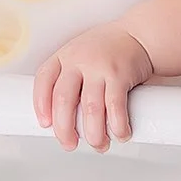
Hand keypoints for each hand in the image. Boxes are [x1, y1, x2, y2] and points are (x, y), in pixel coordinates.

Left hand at [33, 22, 151, 151]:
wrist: (139, 35)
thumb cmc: (107, 50)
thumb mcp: (80, 55)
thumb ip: (70, 80)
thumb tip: (63, 120)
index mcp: (64, 56)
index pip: (44, 80)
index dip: (41, 104)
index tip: (44, 124)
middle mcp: (79, 60)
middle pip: (64, 99)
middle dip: (64, 129)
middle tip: (69, 144)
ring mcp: (100, 68)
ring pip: (91, 108)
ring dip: (94, 133)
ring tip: (99, 144)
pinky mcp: (120, 75)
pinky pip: (115, 107)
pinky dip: (117, 125)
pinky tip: (120, 134)